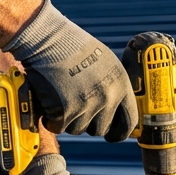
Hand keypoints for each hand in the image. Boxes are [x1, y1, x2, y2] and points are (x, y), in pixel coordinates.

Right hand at [3, 0, 136, 140]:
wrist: (46, 39)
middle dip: (87, 123)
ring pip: (78, 129)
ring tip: (61, 97)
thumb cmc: (72, 47)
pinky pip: (58, 127)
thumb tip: (118, 112)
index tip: (111, 135)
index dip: (119, 132)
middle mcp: (107, 96)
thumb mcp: (104, 63)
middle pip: (100, 129)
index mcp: (120, 83)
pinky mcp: (64, 110)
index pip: (129, 121)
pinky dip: (51, 119)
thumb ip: (113, 87)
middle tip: (75, 106)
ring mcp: (86, 104)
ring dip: (68, 119)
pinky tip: (49, 102)